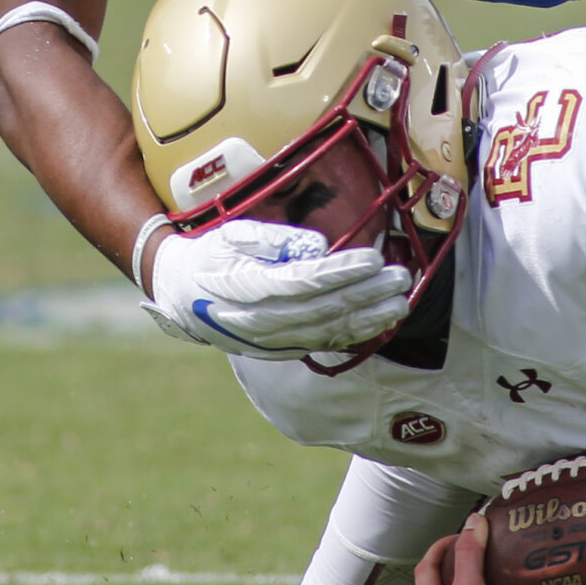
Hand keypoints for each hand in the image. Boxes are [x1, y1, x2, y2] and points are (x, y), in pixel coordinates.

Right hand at [142, 219, 410, 357]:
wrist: (184, 297)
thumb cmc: (212, 257)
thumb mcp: (232, 235)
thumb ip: (272, 239)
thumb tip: (317, 246)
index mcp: (246, 288)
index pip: (303, 282)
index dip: (341, 272)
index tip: (372, 258)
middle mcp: (260, 321)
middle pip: (323, 309)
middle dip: (366, 294)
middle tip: (400, 276)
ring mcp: (272, 341)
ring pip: (328, 332)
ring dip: (369, 318)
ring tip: (401, 301)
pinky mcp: (283, 350)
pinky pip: (324, 344)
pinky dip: (355, 334)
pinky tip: (381, 321)